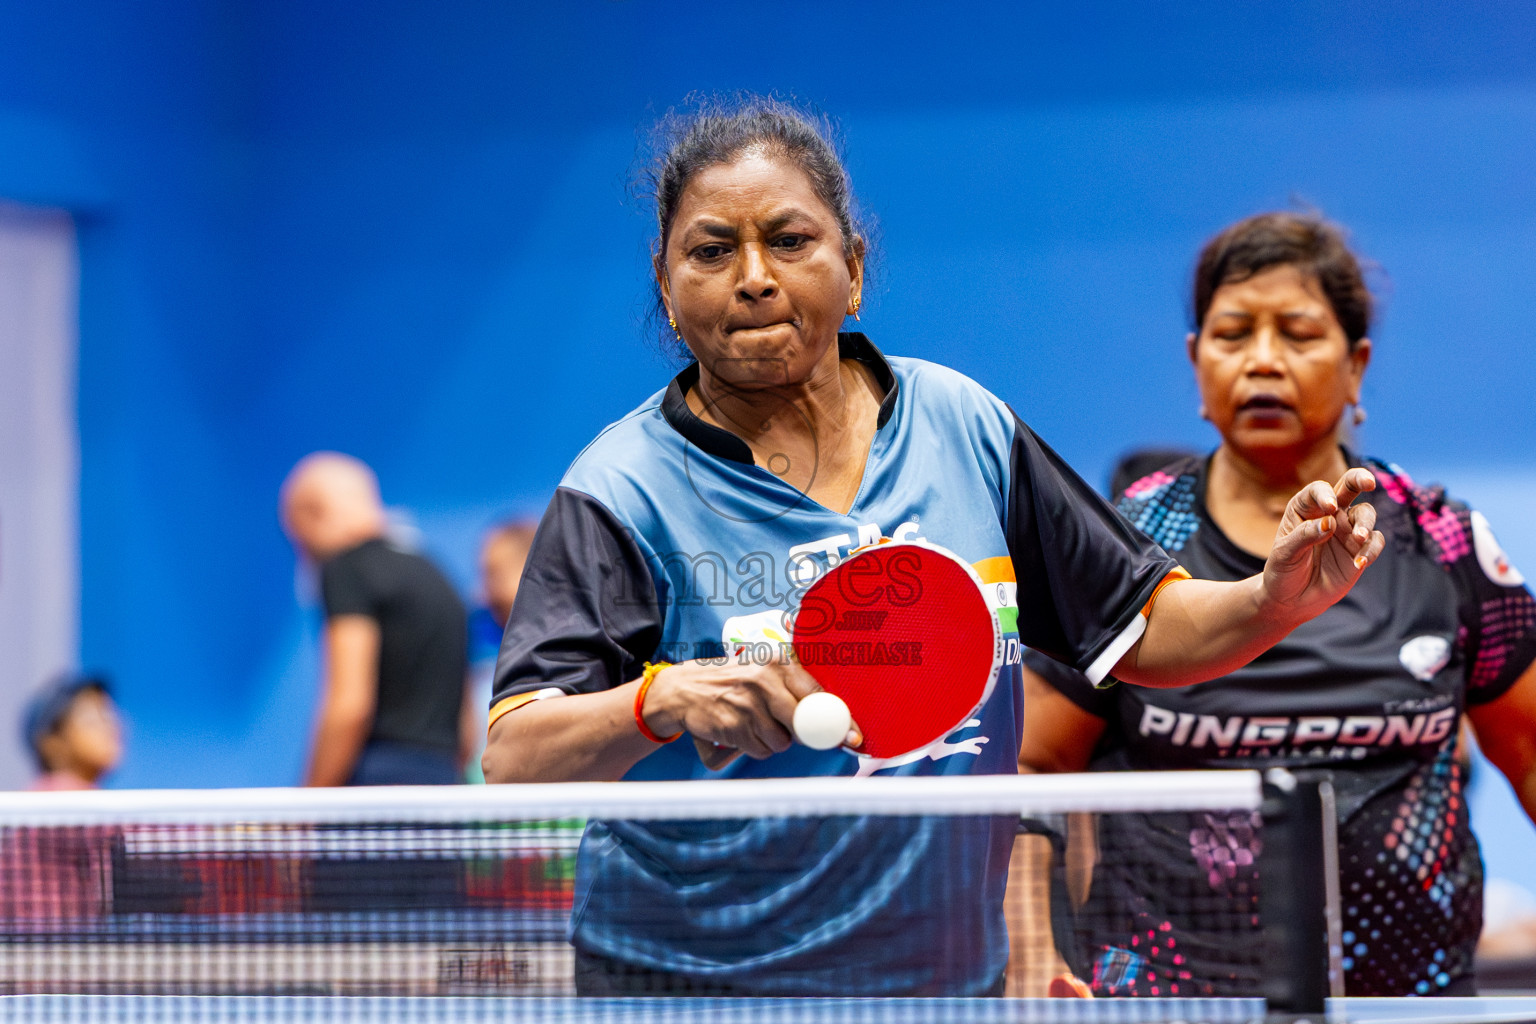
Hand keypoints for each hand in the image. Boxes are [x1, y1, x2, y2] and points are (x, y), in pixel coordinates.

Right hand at [640, 646, 861, 767]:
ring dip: (772, 740)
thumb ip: (795, 687)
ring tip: (754, 723)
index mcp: (777, 661)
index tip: (854, 738)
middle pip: (803, 722)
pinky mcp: (732, 725)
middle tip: (795, 732)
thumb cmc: (732, 682)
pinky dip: (754, 747)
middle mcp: (763, 679)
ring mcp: (746, 702)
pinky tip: (740, 730)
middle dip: (803, 734)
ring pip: (781, 741)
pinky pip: (759, 749)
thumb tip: (834, 718)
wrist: (683, 689)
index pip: (817, 694)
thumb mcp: (762, 670)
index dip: (838, 720)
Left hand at [1263, 467, 1385, 621]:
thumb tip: (1329, 522)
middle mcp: (1329, 514)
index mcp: (1304, 508)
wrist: (1291, 601)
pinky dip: (1371, 549)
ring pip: (1366, 513)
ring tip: (1359, 537)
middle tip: (1368, 482)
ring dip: (1366, 523)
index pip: (1318, 490)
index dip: (1325, 494)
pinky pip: (1375, 541)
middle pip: (1349, 487)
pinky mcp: (1359, 550)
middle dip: (1360, 478)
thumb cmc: (1282, 571)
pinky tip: (1359, 563)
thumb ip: (1305, 536)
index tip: (1329, 507)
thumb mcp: (1285, 554)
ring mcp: (1346, 531)